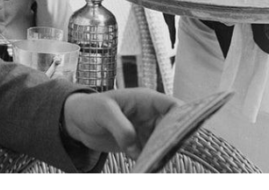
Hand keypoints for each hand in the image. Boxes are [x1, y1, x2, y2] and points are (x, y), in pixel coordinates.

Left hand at [62, 88, 178, 159]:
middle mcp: (149, 114)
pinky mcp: (139, 143)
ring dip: (163, 153)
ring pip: (164, 142)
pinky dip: (153, 160)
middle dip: (175, 140)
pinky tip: (150, 168)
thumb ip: (121, 128)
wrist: (78, 122)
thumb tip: (135, 148)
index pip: (172, 106)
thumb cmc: (91, 108)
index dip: (185, 117)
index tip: (190, 134)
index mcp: (145, 100)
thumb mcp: (104, 113)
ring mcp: (145, 129)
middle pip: (172, 127)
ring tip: (159, 164)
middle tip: (171, 155)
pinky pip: (152, 152)